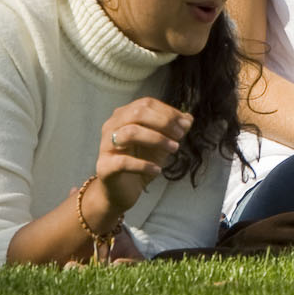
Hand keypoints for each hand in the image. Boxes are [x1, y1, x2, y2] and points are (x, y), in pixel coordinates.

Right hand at [97, 97, 193, 213]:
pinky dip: (143, 165)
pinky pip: (123, 162)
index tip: (185, 125)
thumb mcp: (162, 143)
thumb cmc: (142, 160)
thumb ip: (174, 130)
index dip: (168, 112)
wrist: (123, 190)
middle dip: (163, 122)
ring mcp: (106, 146)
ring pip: (130, 133)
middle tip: (180, 136)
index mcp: (124, 115)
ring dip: (157, 139)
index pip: (146, 103)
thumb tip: (188, 119)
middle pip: (137, 113)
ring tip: (174, 149)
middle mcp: (112, 126)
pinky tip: (157, 170)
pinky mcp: (104, 167)